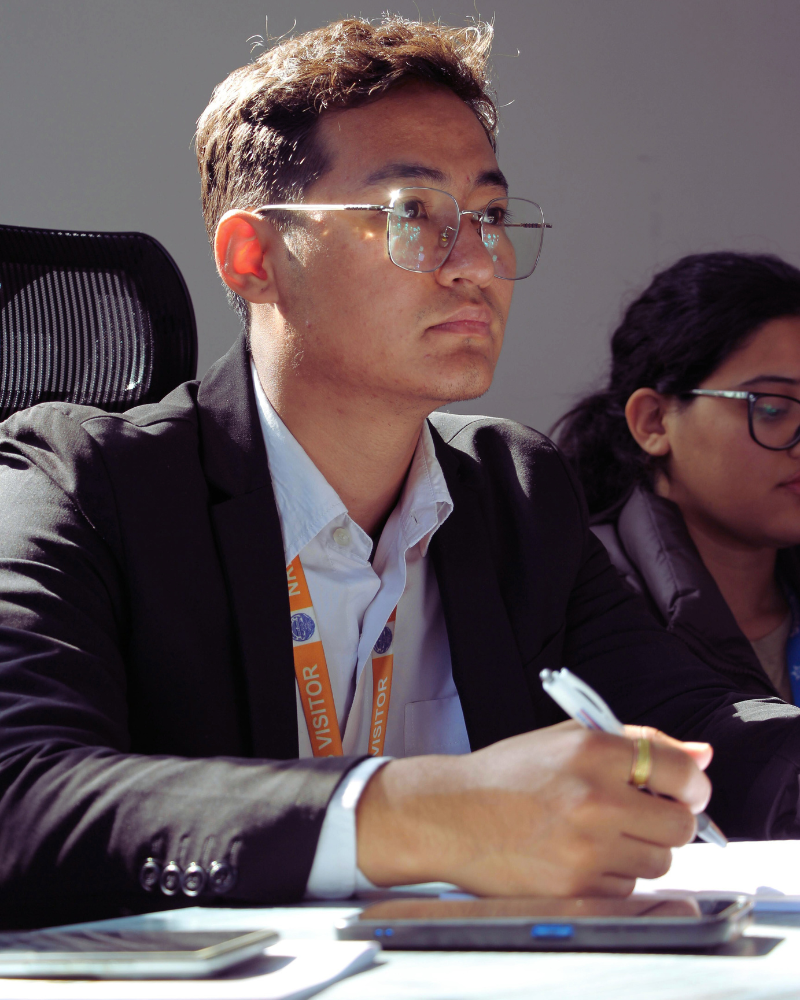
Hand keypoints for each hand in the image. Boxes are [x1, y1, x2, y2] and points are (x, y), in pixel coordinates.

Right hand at [356, 721, 711, 896]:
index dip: (692, 784)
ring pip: (658, 861)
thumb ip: (639, 742)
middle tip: (642, 814)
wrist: (450, 814)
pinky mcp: (576, 886)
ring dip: (640, 849)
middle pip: (680, 825)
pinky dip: (612, 874)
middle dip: (670, 821)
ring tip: (599, 832)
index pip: (681, 771)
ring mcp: (586, 846)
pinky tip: (577, 854)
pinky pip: (626, 887)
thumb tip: (703, 756)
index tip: (686, 790)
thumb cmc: (509, 774)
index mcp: (594, 750)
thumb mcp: (568, 739)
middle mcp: (595, 797)